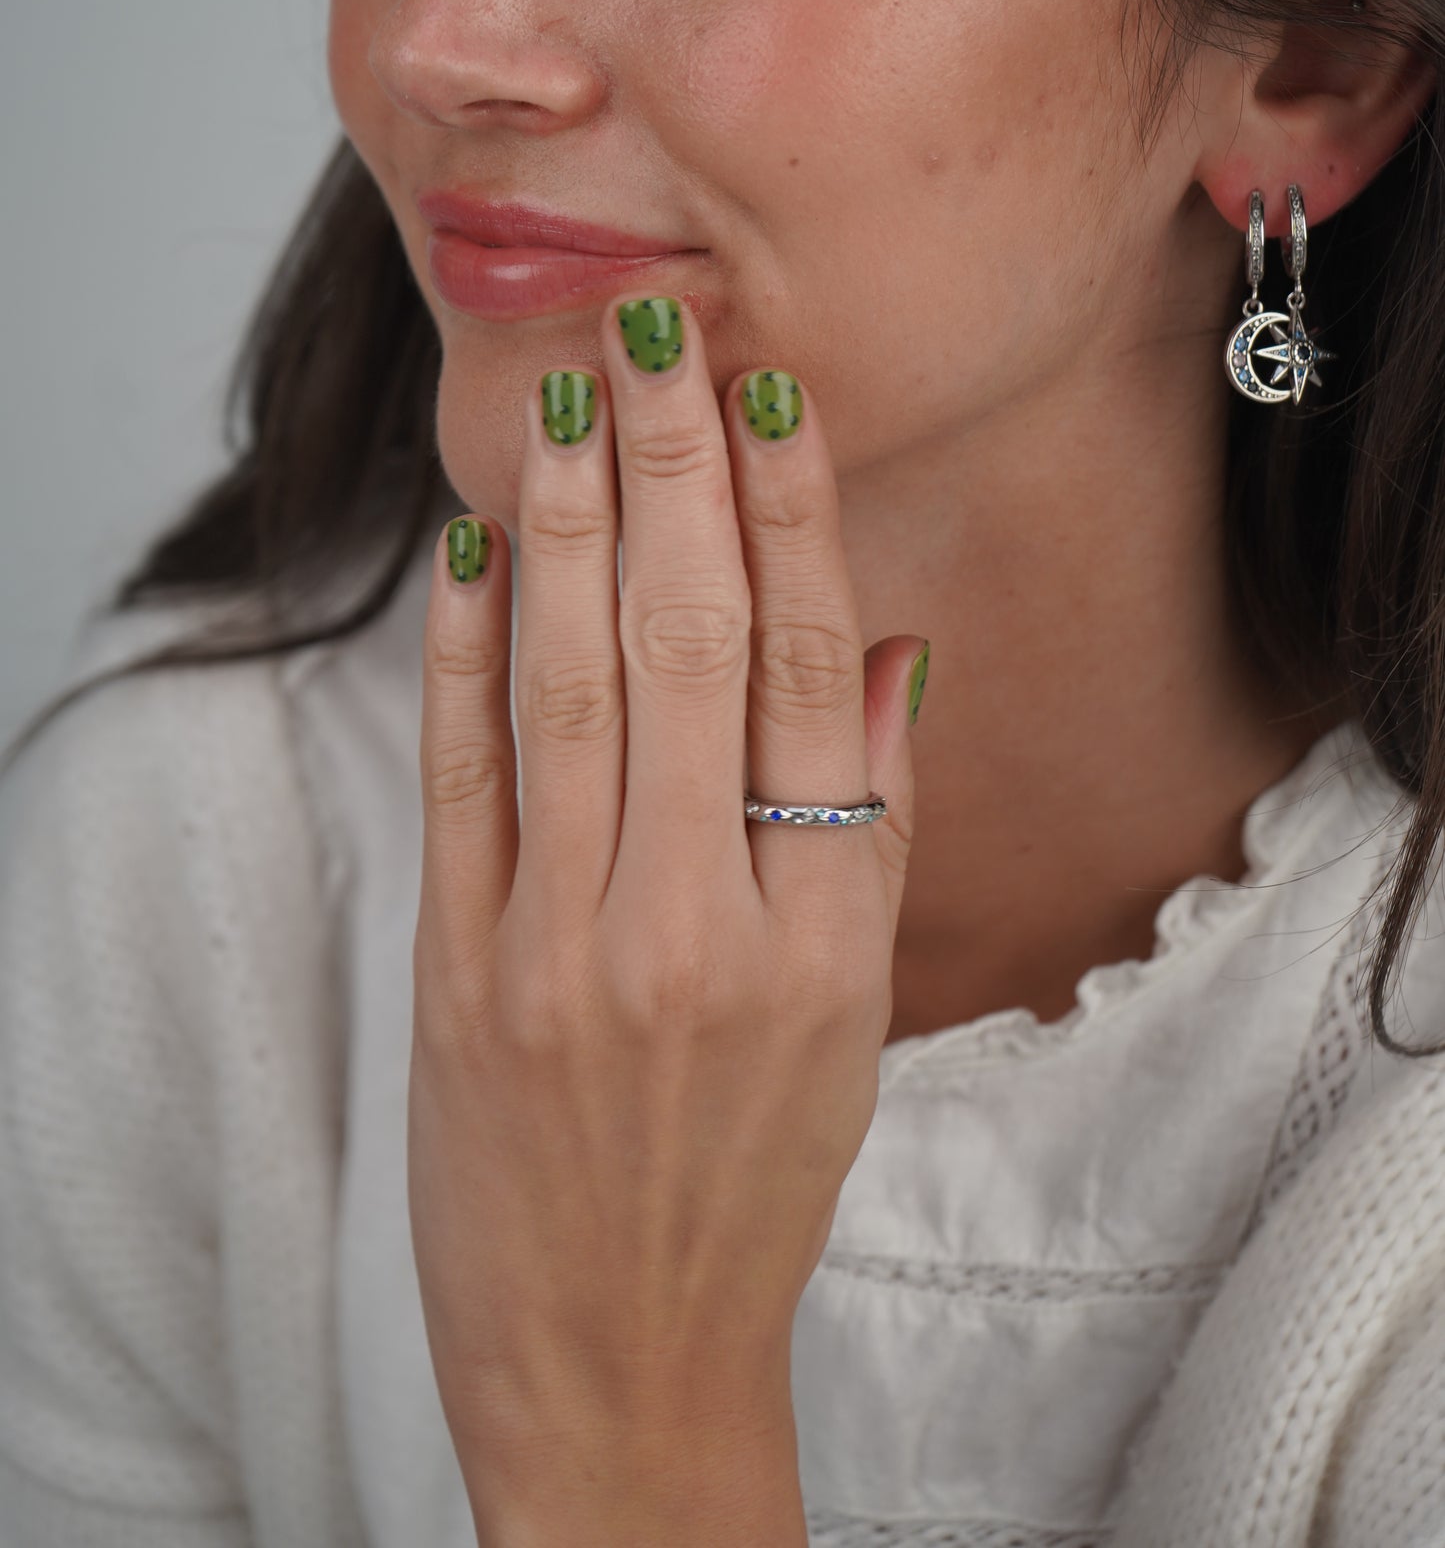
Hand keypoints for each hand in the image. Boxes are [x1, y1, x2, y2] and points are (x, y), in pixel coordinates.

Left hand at [410, 294, 926, 1544]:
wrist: (618, 1356)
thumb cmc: (751, 1177)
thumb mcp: (857, 1017)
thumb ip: (874, 825)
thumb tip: (888, 648)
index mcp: (820, 932)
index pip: (811, 672)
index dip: (791, 517)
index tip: (768, 393)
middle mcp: (698, 925)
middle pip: (688, 645)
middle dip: (672, 469)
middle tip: (658, 331)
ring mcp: (565, 948)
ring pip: (569, 685)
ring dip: (563, 523)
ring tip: (567, 394)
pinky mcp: (460, 974)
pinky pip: (464, 780)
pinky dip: (463, 654)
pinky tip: (470, 550)